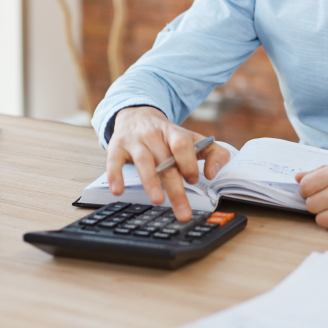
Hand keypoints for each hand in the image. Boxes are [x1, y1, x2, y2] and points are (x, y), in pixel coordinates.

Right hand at [106, 106, 229, 221]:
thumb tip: (212, 174)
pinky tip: (118, 190)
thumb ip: (213, 153)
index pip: (183, 145)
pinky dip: (115, 175)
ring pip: (143, 161)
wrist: (137, 114)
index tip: (193, 180)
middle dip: (176, 189)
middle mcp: (154, 136)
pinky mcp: (117, 146)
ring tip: (158, 200)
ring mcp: (135, 141)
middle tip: (183, 213)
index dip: (189, 163)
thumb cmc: (168, 135)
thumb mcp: (192, 139)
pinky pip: (114, 161)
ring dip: (151, 181)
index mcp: (175, 133)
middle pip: (166, 162)